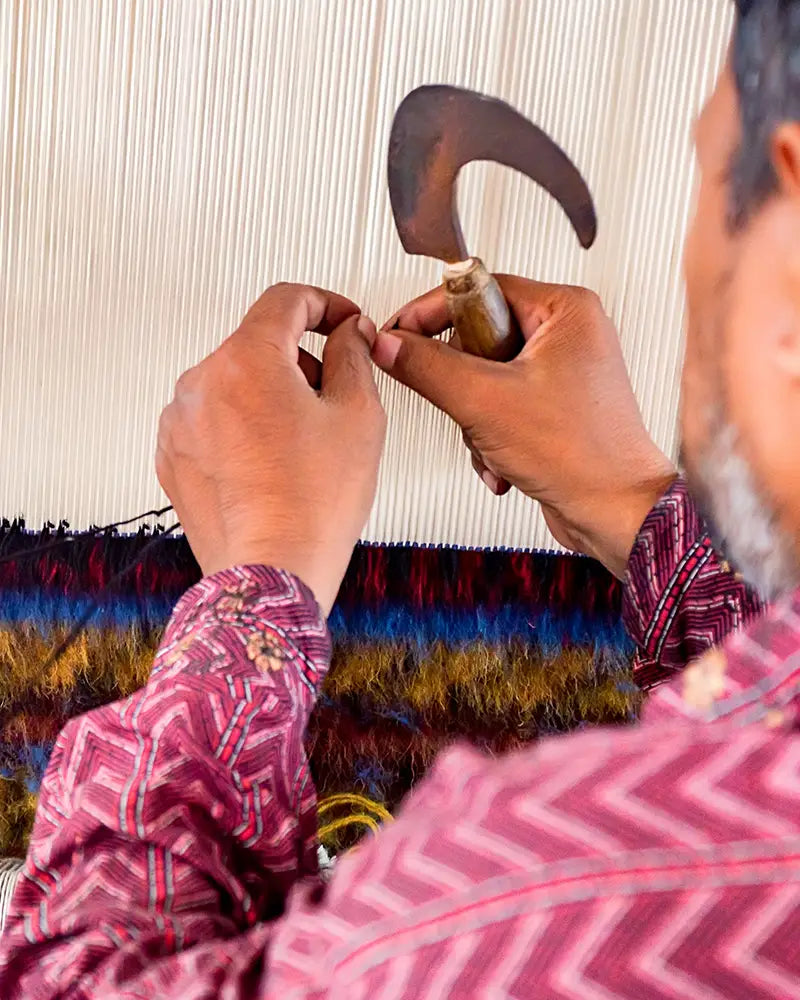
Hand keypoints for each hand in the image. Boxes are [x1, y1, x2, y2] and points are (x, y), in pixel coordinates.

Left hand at [156, 283, 385, 614]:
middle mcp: (201, 384)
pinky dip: (243, 428)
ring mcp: (180, 423)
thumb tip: (349, 333)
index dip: (326, 304)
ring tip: (303, 443)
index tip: (342, 323)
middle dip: (300, 359)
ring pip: (234, 384)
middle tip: (333, 396)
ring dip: (270, 394)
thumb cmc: (312, 504)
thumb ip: (354, 356)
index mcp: (246, 361)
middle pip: (258, 344)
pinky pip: (213, 422)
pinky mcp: (174, 457)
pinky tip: (274, 463)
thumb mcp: (358, 416)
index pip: (286, 299)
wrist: (272, 572)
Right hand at [374, 276, 675, 577]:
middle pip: (476, 338)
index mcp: (565, 309)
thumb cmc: (582, 456)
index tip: (400, 335)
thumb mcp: (484, 402)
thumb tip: (390, 345)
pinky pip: (498, 405)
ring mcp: (562, 371)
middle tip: (473, 405)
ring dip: (475, 420)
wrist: (615, 513)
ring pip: (482, 377)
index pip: (477, 288)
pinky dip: (490, 436)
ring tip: (494, 443)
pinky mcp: (554, 405)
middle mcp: (568, 334)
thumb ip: (427, 367)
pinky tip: (502, 462)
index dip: (431, 314)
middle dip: (462, 386)